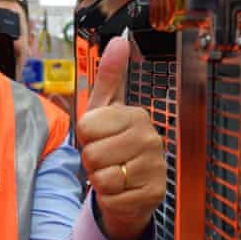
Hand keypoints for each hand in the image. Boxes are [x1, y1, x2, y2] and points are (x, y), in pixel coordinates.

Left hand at [77, 37, 165, 239]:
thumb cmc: (112, 146)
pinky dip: (109, 199)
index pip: (86, 127)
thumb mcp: (105, 111)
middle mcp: (150, 138)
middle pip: (92, 153)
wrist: (130, 189)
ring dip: (100, 180)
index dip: (85, 137)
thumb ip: (109, 77)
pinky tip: (122, 191)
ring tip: (113, 174)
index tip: (99, 138)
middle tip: (106, 160)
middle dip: (91, 161)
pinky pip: (112, 197)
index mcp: (136, 115)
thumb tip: (118, 40)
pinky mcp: (153, 194)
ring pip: (102, 177)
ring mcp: (155, 166)